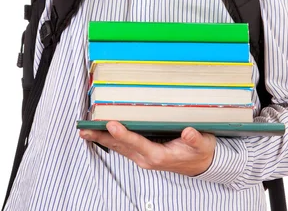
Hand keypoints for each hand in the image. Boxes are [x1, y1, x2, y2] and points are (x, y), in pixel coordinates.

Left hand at [79, 121, 215, 175]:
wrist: (201, 164)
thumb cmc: (200, 151)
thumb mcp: (202, 144)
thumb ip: (194, 139)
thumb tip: (188, 132)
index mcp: (159, 156)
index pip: (137, 143)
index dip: (123, 134)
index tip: (111, 124)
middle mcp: (147, 158)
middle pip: (121, 147)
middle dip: (102, 138)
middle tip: (85, 130)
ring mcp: (142, 157)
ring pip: (118, 148)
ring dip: (102, 139)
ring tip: (86, 131)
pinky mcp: (142, 153)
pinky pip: (122, 147)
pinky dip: (109, 139)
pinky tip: (100, 132)